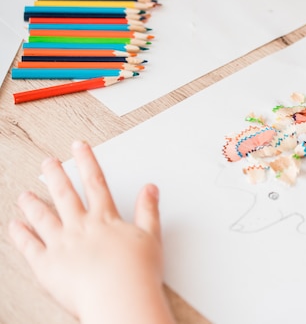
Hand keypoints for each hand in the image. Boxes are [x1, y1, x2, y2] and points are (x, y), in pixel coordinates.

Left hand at [9, 140, 175, 323]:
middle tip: (47, 162)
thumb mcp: (151, 236)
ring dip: (33, 204)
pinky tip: (14, 225)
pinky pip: (29, 246)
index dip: (87, 162)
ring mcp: (61, 245)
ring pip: (43, 217)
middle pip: (65, 195)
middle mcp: (80, 227)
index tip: (79, 147)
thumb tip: (150, 189)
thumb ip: (148, 210)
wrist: (120, 299)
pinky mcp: (47, 266)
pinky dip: (20, 235)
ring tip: (25, 194)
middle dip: (55, 175)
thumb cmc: (137, 273)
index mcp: (105, 219)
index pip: (95, 182)